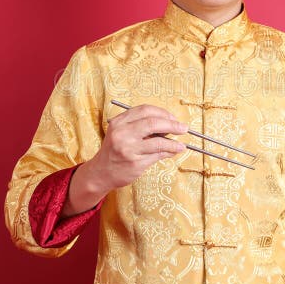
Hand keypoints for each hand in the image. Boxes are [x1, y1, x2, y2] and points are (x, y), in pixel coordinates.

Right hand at [62, 104, 187, 215]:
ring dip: (174, 143)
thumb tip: (169, 124)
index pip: (145, 110)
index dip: (163, 112)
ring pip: (158, 142)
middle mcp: (122, 133)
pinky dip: (169, 152)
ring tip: (182, 145)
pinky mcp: (135, 163)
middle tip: (183, 128)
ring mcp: (128, 149)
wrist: (101, 173)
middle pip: (153, 123)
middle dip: (172, 124)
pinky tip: (173, 151)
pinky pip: (157, 155)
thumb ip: (141, 126)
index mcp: (119, 122)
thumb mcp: (122, 132)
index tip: (173, 117)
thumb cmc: (115, 150)